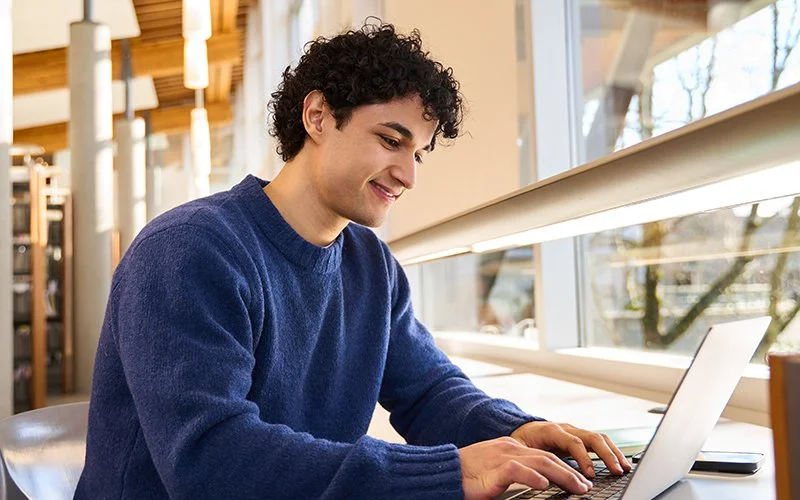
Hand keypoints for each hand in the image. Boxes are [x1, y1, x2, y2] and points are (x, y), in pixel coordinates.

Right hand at [458, 436, 592, 498]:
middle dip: (571, 472)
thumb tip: (538, 483)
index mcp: (512, 448)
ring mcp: (503, 457)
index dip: (565, 468)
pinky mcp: (494, 469)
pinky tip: (544, 484)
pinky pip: (517, 471)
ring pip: (540, 462)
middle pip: (548, 458)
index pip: (545, 455)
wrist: (444, 472)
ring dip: (562, 475)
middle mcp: (511, 449)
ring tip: (577, 488)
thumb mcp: (497, 472)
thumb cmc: (468, 476)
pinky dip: (532, 477)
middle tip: (586, 487)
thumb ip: (517, 474)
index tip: (580, 480)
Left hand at [510, 421, 631, 479]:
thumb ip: (531, 459)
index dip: (584, 459)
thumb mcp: (520, 450)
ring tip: (624, 468)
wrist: (521, 429)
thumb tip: (537, 474)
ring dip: (613, 453)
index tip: (590, 475)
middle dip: (607, 455)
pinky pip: (599, 442)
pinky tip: (618, 464)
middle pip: (592, 437)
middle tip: (617, 471)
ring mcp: (574, 431)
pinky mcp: (579, 437)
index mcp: (551, 430)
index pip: (573, 442)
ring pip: (599, 438)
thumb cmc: (520, 441)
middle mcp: (566, 428)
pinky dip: (610, 452)